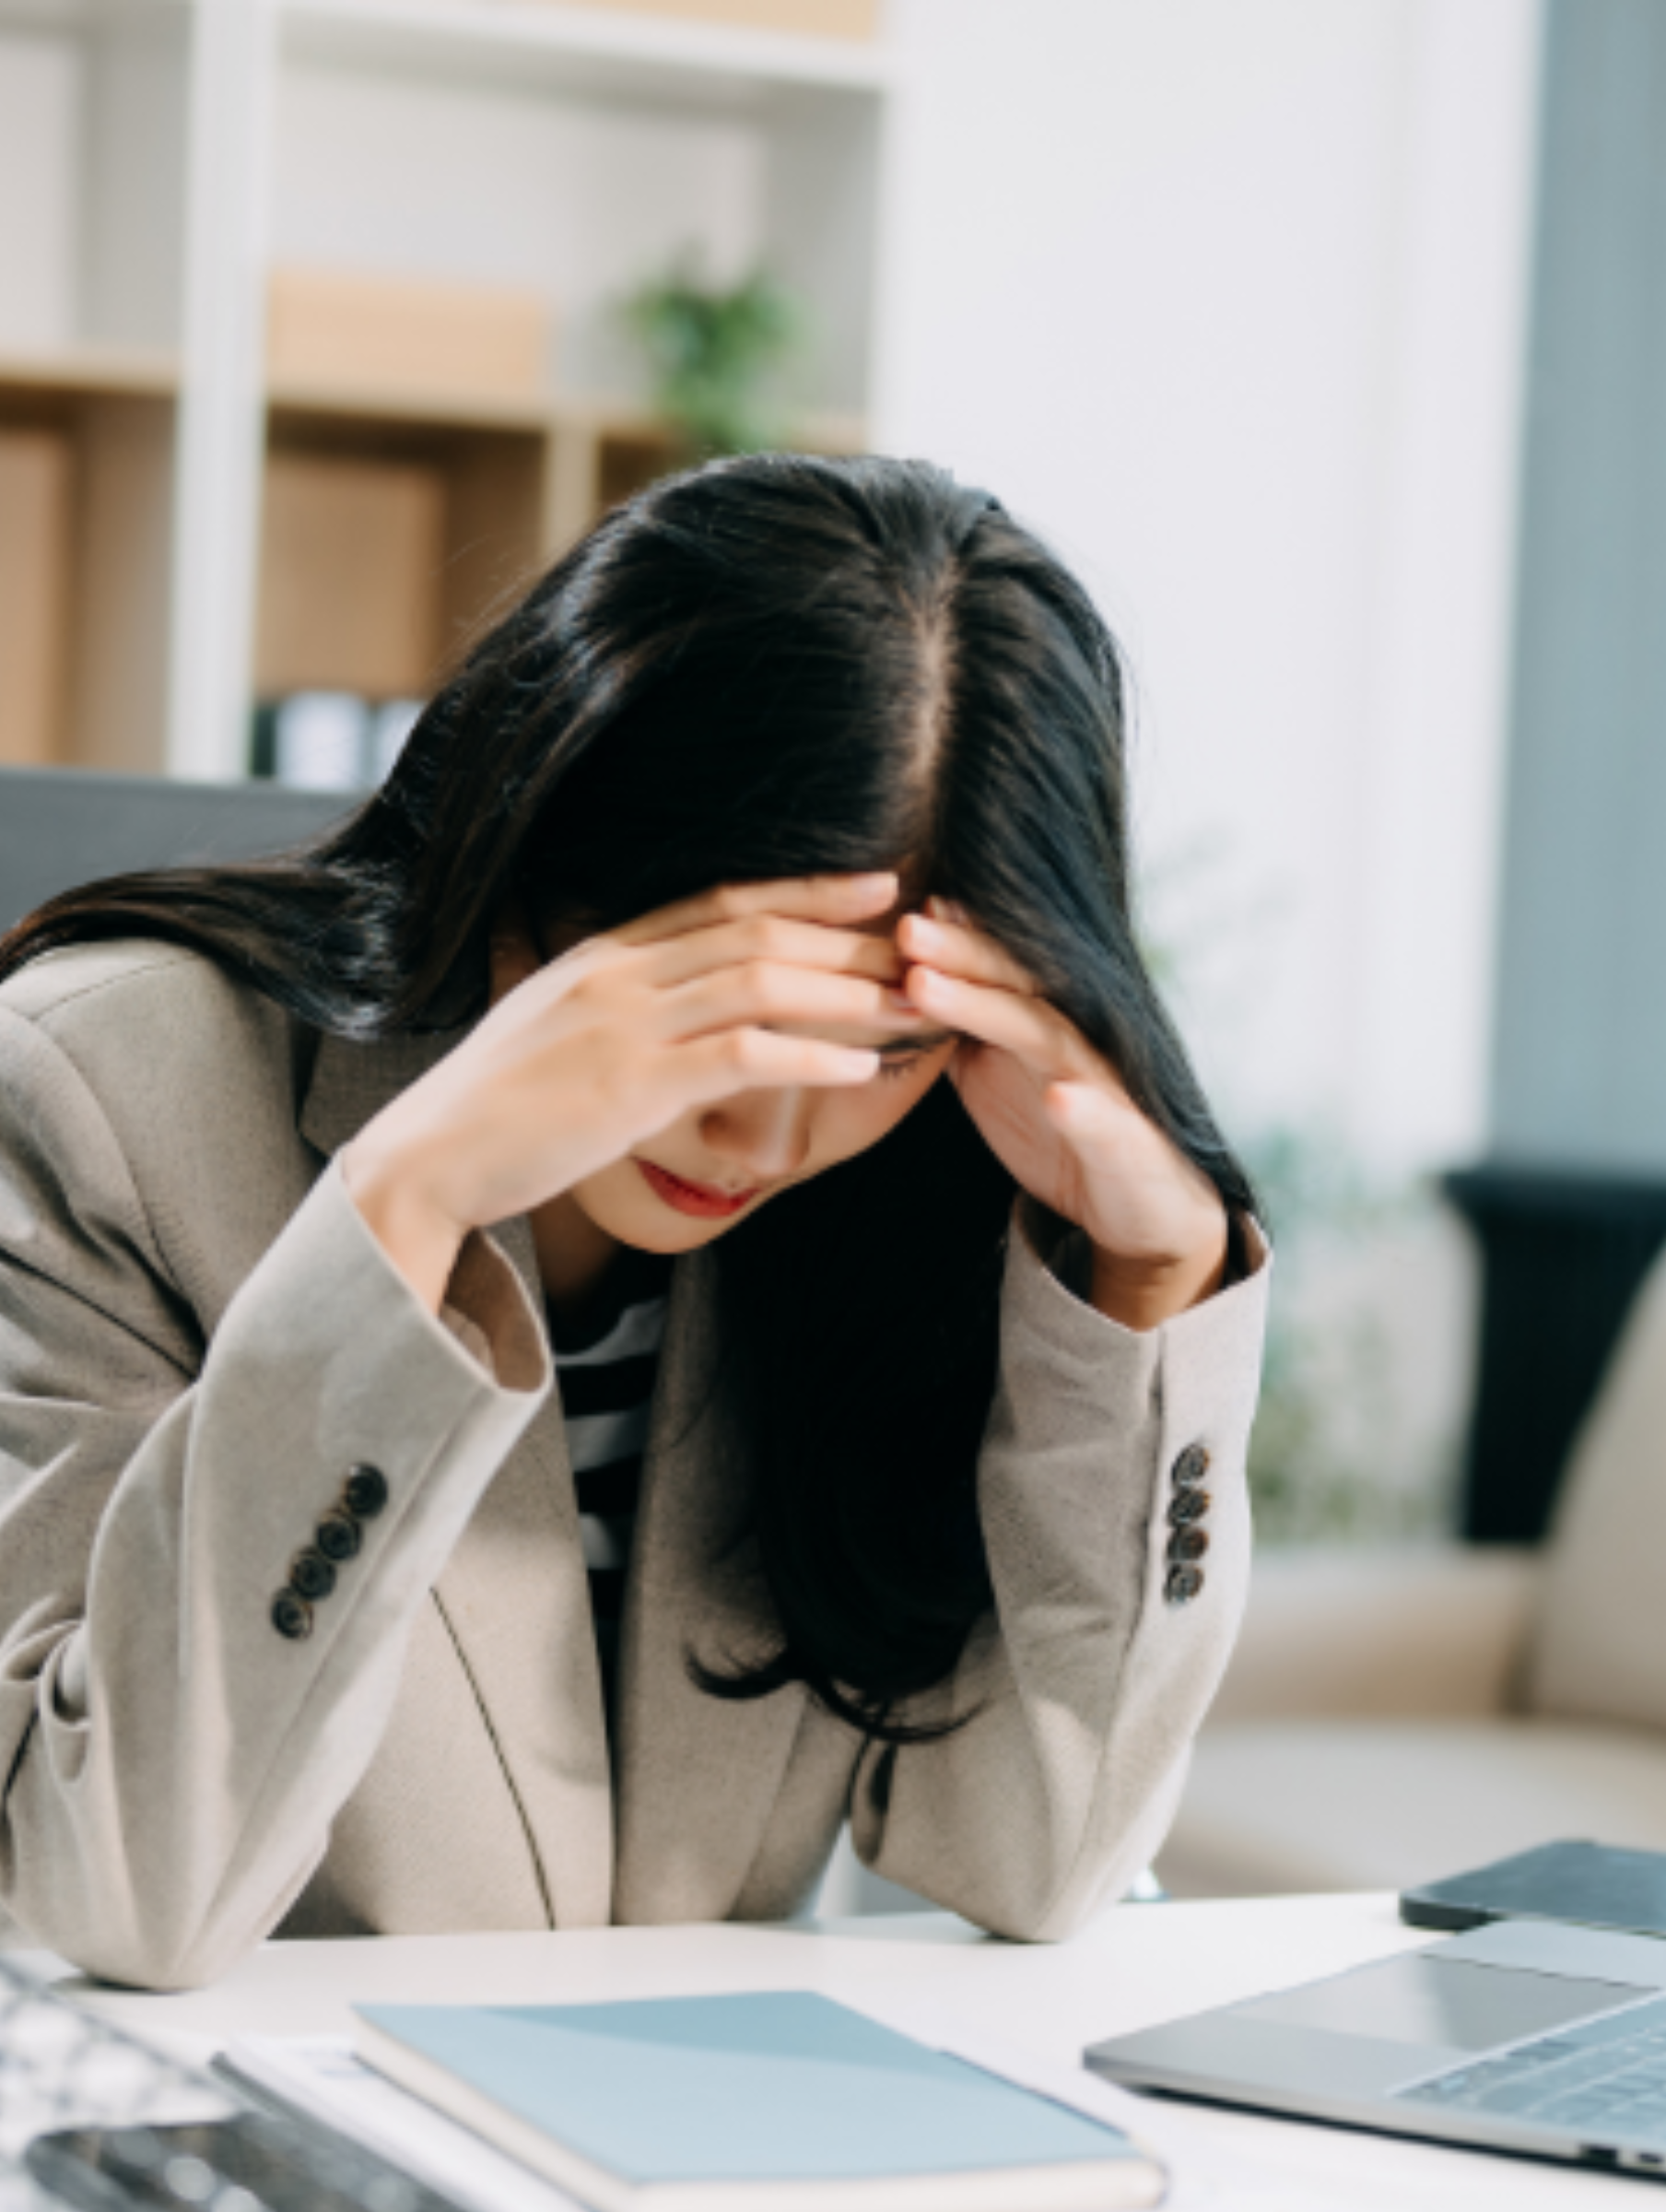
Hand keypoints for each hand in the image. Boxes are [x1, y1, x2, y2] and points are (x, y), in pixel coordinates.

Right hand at [344, 873, 919, 1311]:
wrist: (426, 1160)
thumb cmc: (496, 1112)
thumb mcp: (559, 1034)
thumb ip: (620, 1009)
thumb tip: (681, 1016)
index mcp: (604, 955)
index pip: (721, 901)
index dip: (805, 891)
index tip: (874, 884)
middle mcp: (618, 974)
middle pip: (754, 931)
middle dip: (847, 935)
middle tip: (922, 940)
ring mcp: (624, 1025)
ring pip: (758, 982)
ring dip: (845, 990)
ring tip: (913, 1001)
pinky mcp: (632, 1086)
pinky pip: (738, 1055)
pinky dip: (808, 1055)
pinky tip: (860, 1066)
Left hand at [895, 901, 1230, 1329]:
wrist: (1142, 1206)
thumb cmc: (1060, 1136)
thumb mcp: (994, 1079)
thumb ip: (957, 1035)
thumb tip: (901, 988)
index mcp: (1035, 1024)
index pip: (991, 972)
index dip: (946, 944)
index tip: (895, 914)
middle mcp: (1069, 1040)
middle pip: (1013, 985)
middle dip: (960, 955)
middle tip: (906, 929)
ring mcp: (1101, 1086)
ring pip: (1045, 1036)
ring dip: (989, 1011)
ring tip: (930, 987)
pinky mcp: (1125, 1141)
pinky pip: (1104, 1122)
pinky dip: (1083, 1110)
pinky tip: (1061, 1098)